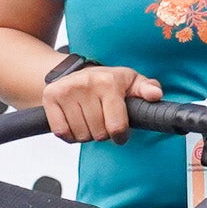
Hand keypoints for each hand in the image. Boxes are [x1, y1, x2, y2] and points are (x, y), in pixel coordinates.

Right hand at [43, 59, 159, 143]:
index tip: (119, 133)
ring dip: (86, 134)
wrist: (75, 71)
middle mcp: (86, 84)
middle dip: (102, 133)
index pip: (116, 126)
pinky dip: (69, 134)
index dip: (120, 136)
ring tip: (88, 119)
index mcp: (109, 82)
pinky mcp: (50, 97)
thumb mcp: (131, 82)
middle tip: (101, 120)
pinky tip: (74, 121)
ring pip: (80, 135)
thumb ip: (147, 88)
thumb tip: (155, 95)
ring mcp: (66, 90)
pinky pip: (62, 132)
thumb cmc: (107, 82)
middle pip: (98, 134)